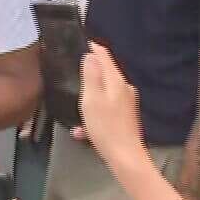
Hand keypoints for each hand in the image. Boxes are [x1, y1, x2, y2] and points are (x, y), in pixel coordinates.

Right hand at [76, 44, 142, 162]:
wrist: (125, 157)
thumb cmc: (107, 128)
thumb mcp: (92, 99)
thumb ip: (91, 75)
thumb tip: (91, 55)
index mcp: (116, 81)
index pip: (105, 55)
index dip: (92, 47)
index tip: (80, 41)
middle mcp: (124, 89)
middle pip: (106, 73)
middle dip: (90, 71)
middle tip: (73, 70)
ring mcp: (126, 104)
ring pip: (104, 93)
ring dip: (89, 96)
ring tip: (75, 103)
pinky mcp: (124, 118)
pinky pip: (105, 110)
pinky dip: (93, 115)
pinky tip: (82, 130)